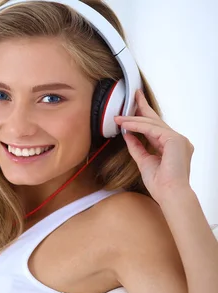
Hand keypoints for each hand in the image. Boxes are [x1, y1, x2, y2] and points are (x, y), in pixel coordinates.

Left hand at [114, 89, 193, 204]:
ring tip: (118, 118)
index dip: (145, 116)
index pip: (156, 127)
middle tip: (134, 94)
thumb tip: (127, 135)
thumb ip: (137, 147)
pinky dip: (137, 126)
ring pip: (153, 124)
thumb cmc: (160, 184)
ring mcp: (179, 139)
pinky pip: (152, 129)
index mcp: (173, 146)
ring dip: (133, 119)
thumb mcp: (144, 161)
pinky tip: (126, 124)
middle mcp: (178, 140)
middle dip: (143, 108)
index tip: (135, 106)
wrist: (170, 194)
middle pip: (157, 120)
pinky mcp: (175, 140)